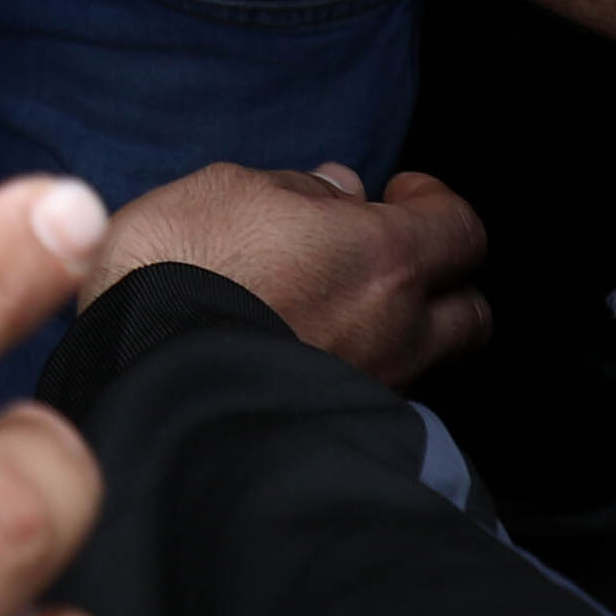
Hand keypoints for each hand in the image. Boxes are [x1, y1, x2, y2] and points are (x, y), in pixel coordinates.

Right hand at [86, 161, 491, 390]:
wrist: (145, 372)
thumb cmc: (183, 267)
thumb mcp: (233, 190)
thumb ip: (303, 190)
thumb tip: (343, 188)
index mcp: (386, 256)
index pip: (462, 230)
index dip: (436, 206)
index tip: (398, 194)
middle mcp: (398, 330)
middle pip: (470, 314)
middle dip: (443, 283)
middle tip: (390, 259)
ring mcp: (372, 388)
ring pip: (427, 362)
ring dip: (404, 332)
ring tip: (347, 310)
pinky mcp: (335, 427)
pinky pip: (377, 392)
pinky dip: (363, 370)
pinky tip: (311, 353)